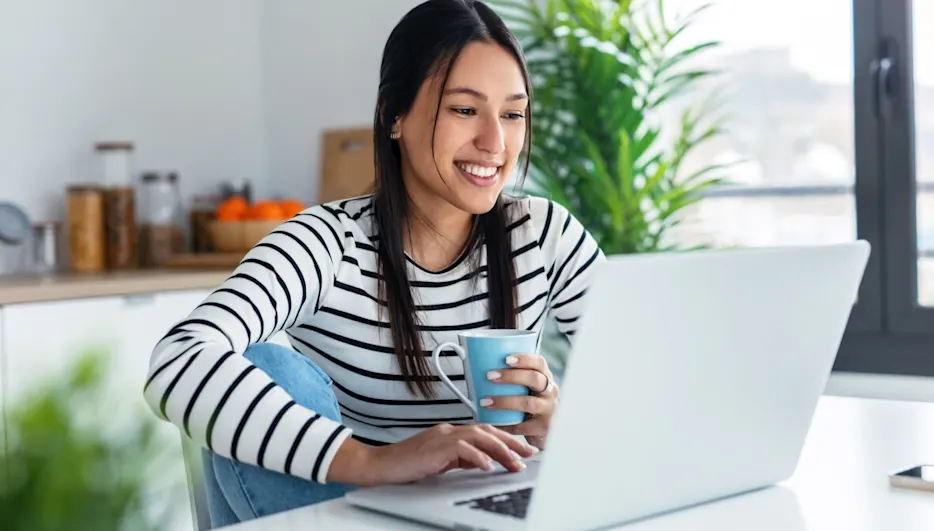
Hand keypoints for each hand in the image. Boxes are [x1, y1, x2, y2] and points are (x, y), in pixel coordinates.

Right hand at [327, 423, 537, 486]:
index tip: (523, 450)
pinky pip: (461, 449)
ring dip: (500, 450)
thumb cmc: (407, 465)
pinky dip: (477, 457)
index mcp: (451, 433)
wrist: (380, 465)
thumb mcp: (440, 461)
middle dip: (511, 442)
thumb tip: (483, 462)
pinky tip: (488, 466)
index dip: (506, 439)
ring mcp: (442, 437)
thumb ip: (460, 458)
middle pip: (487, 431)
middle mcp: (449, 430)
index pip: (484, 432)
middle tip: (529, 453)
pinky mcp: (435, 448)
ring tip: (515, 463)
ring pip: (479, 437)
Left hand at [484, 353, 558, 449]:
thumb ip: (513, 378)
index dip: (524, 359)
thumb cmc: (529, 403)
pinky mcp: (543, 428)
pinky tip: (491, 421)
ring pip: (528, 403)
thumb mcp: (528, 388)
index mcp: (546, 378)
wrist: (544, 430)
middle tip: (490, 376)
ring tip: (486, 402)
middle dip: (511, 376)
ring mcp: (549, 411)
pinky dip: (505, 424)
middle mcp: (551, 392)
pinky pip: (522, 426)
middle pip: (535, 379)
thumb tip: (479, 367)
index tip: (506, 359)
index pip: (539, 363)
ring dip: (505, 401)